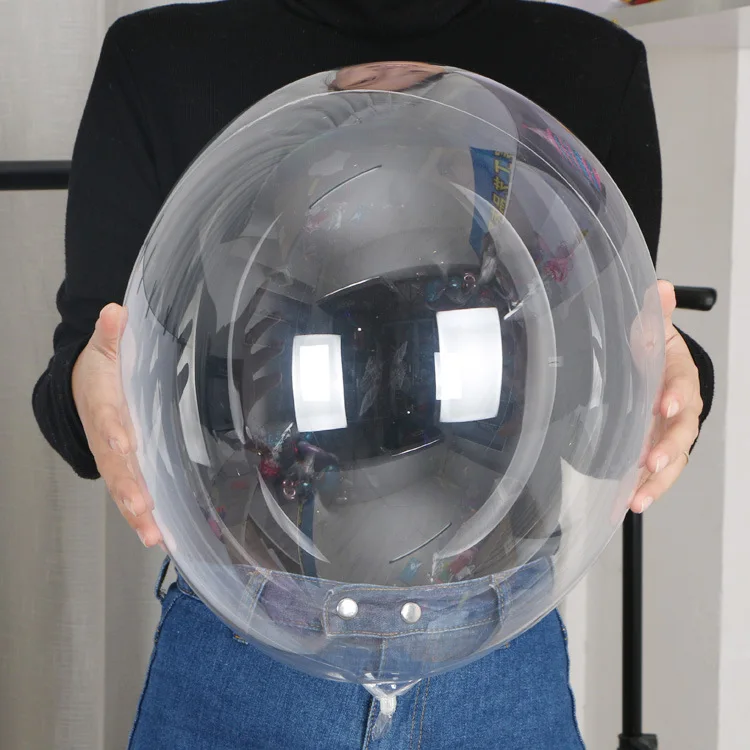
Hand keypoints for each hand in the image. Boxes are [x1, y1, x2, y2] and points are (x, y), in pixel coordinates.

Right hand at [72, 303, 162, 547]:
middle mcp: (107, 438)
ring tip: (154, 535)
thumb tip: (114, 311)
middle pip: (116, 466)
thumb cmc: (101, 369)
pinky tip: (160, 536)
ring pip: (125, 488)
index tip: (123, 444)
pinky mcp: (125, 470)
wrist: (83, 388)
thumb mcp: (105, 347)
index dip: (113, 432)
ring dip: (138, 512)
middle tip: (143, 508)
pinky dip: (143, 516)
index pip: (107, 419)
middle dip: (129, 488)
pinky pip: (133, 494)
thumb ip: (111, 334)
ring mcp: (115, 458)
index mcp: (103, 405)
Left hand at [631, 281, 701, 513]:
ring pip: (673, 460)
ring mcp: (669, 432)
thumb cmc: (652, 349)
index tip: (665, 405)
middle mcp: (681, 408)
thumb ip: (655, 312)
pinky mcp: (657, 449)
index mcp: (680, 374)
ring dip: (657, 481)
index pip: (683, 384)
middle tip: (651, 463)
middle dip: (669, 449)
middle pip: (682, 431)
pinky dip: (644, 489)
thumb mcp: (651, 327)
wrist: (652, 368)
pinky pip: (656, 474)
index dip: (677, 395)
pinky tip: (627, 503)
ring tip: (638, 498)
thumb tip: (660, 285)